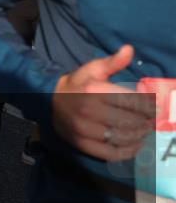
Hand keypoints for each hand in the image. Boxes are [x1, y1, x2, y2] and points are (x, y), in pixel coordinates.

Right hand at [51, 45, 154, 161]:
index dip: (148, 105)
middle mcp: (88, 110)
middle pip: (129, 120)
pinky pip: (111, 153)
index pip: (131, 101)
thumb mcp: (91, 69)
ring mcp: (84, 129)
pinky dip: (128, 151)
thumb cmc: (76, 85)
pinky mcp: (82, 144)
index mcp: (92, 90)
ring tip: (144, 132)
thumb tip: (129, 49)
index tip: (154, 107)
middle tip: (151, 121)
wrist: (48, 102)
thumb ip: (112, 62)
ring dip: (139, 136)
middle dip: (145, 122)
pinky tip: (135, 145)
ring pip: (122, 137)